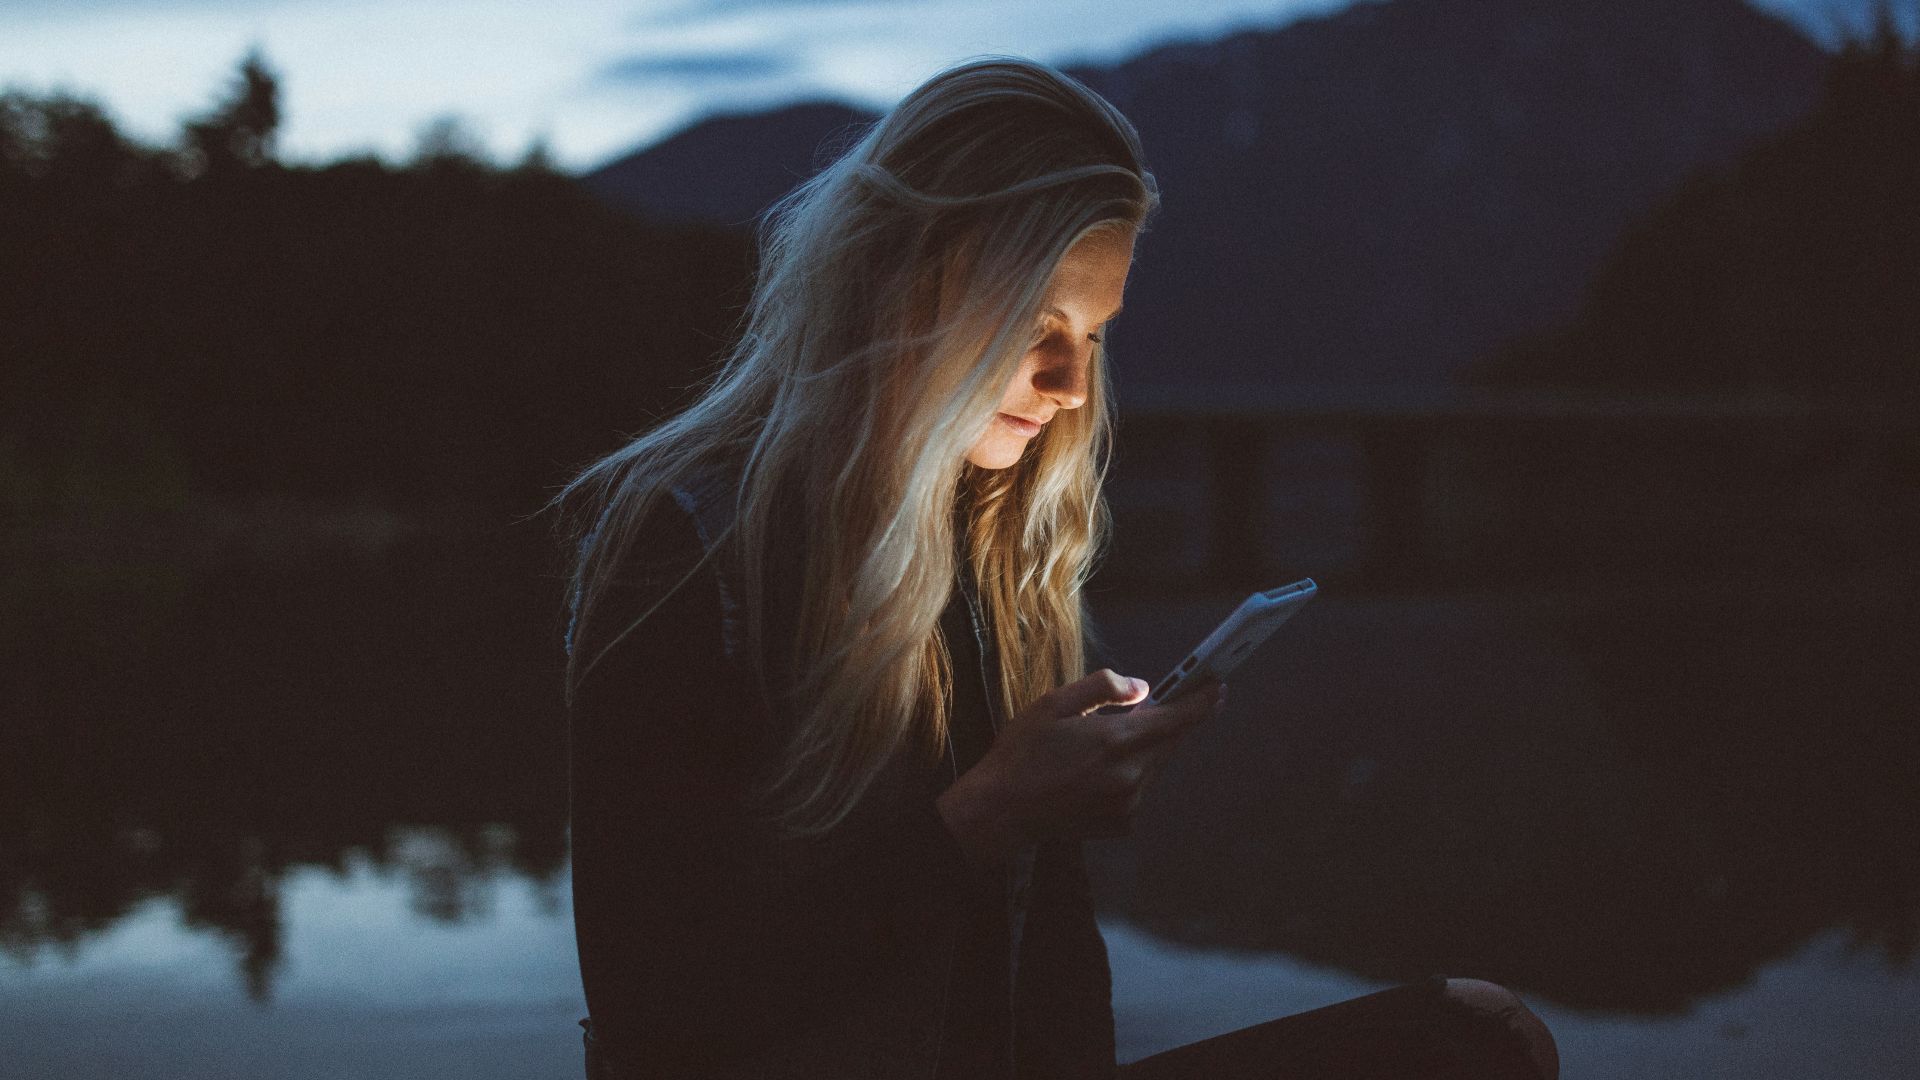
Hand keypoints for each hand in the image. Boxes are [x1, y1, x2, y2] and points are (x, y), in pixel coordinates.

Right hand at [935, 668, 1225, 865]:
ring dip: (1142, 750)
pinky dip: (1127, 776)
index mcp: (1115, 740)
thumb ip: (1103, 689)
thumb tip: (1143, 689)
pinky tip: (1092, 775)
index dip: (1201, 701)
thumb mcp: (1054, 703)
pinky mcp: (1122, 823)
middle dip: (1168, 722)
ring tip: (1101, 745)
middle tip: (1158, 706)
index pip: (1177, 719)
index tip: (1218, 687)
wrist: (1002, 811)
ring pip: (1153, 766)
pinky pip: (1138, 790)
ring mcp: (1128, 804)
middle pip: (1169, 742)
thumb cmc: (1023, 752)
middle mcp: (1129, 775)